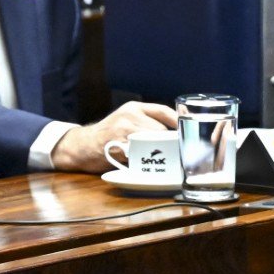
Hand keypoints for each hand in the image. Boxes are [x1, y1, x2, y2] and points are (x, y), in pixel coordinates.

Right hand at [51, 100, 180, 173]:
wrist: (83, 145)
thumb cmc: (109, 135)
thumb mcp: (127, 120)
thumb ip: (147, 122)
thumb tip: (177, 134)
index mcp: (134, 107)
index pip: (163, 111)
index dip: (179, 122)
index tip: (191, 133)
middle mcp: (129, 115)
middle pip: (162, 129)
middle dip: (172, 143)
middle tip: (181, 155)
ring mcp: (123, 129)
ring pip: (154, 142)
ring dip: (163, 154)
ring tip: (168, 162)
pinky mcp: (118, 145)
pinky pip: (140, 155)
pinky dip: (147, 162)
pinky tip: (148, 165)